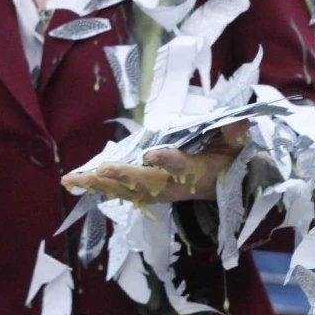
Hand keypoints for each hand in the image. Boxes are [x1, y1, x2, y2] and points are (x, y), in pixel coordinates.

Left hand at [63, 123, 245, 205]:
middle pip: (146, 182)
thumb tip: (239, 121)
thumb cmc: (228, 162)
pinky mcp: (148, 193)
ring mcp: (159, 192)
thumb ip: (235, 134)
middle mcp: (175, 185)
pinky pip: (121, 192)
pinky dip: (100, 187)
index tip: (151, 154)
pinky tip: (78, 182)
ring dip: (101, 185)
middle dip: (122, 176)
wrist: (223, 189)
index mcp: (197, 171)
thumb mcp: (237, 147)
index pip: (182, 166)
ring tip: (75, 178)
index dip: (167, 161)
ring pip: (127, 190)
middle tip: (100, 170)